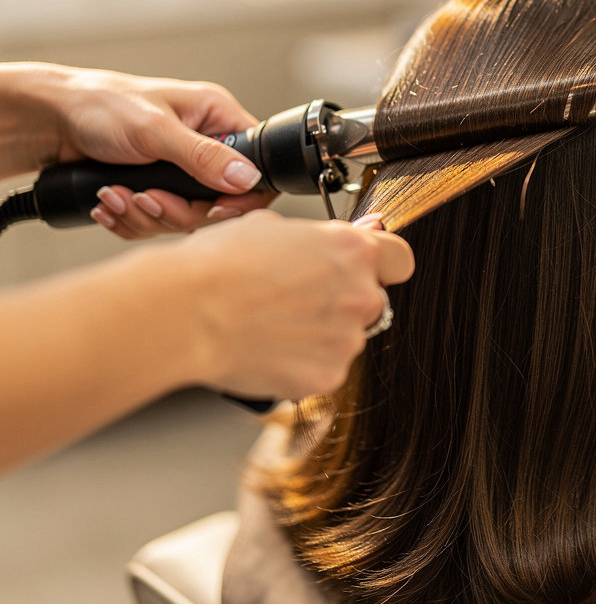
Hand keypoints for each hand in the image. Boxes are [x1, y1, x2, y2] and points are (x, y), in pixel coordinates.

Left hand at [24, 64, 272, 236]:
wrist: (48, 121)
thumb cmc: (98, 104)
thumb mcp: (154, 129)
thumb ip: (202, 156)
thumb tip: (246, 177)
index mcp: (216, 117)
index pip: (254, 165)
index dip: (240, 196)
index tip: (214, 210)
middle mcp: (204, 144)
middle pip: (218, 201)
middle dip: (177, 209)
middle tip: (146, 199)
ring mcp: (180, 169)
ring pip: (186, 216)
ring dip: (146, 214)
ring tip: (114, 196)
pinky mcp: (156, 187)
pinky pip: (159, 220)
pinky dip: (131, 219)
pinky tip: (109, 203)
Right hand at [169, 210, 414, 399]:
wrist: (186, 312)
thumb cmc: (220, 264)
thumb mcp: (275, 227)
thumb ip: (322, 238)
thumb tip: (346, 238)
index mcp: (354, 251)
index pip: (400, 259)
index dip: (382, 266)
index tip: (366, 270)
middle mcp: (361, 295)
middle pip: (372, 301)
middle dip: (342, 302)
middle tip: (295, 300)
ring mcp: (347, 340)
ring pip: (346, 338)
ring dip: (321, 335)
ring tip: (271, 324)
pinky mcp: (327, 377)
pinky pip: (324, 369)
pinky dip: (302, 364)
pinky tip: (268, 349)